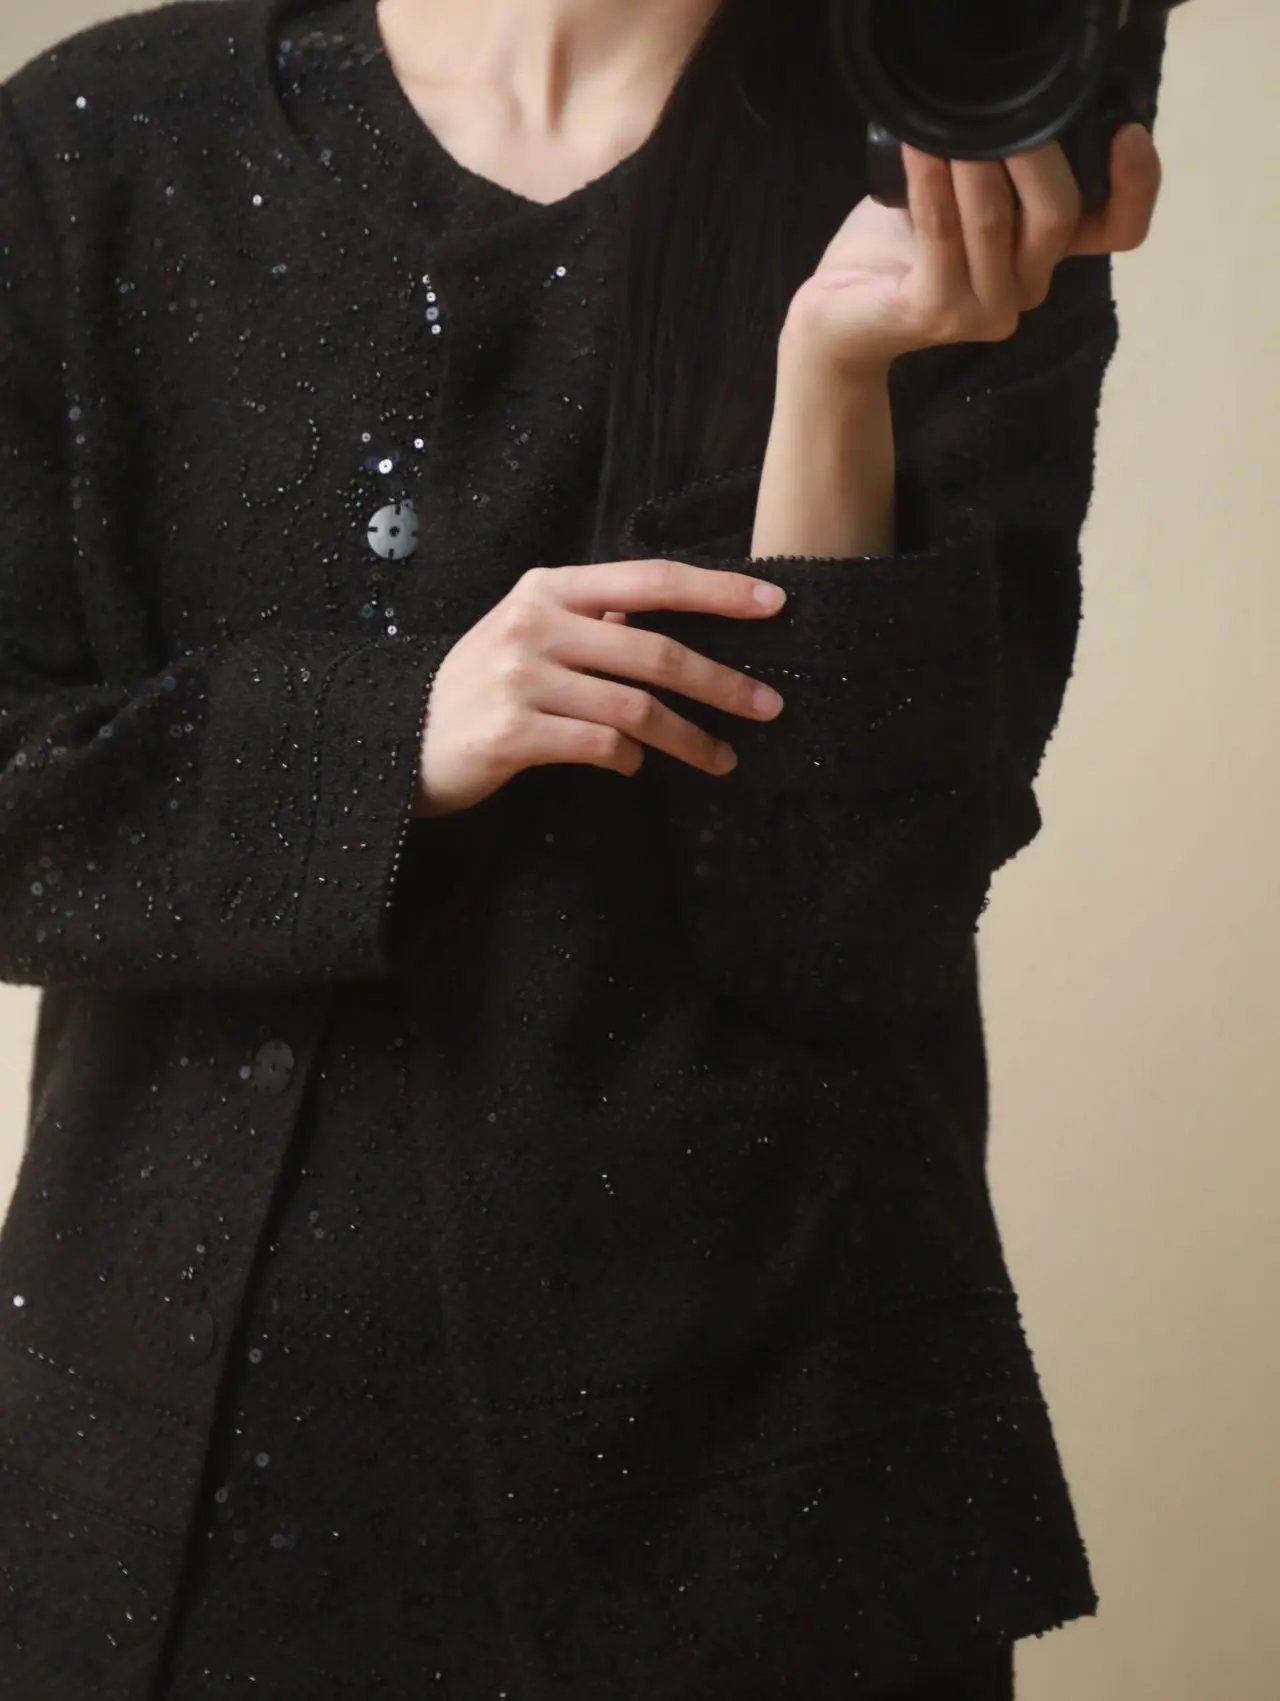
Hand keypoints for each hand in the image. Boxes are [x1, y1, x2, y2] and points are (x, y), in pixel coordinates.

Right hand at [414, 560, 788, 817]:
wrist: (402, 737)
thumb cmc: (484, 685)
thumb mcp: (531, 632)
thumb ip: (594, 619)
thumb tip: (673, 618)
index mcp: (548, 588)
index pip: (650, 580)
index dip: (717, 590)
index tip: (774, 603)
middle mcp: (535, 624)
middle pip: (655, 651)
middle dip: (723, 682)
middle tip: (770, 706)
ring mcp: (521, 678)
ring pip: (636, 708)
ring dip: (689, 739)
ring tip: (722, 758)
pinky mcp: (513, 734)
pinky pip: (600, 747)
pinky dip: (629, 761)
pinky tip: (634, 766)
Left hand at [782, 123, 1162, 376]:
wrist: (837, 318)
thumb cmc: (896, 250)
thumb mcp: (962, 196)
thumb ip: (1000, 164)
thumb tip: (1013, 90)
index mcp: (1043, 254)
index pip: (1118, 229)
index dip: (1137, 185)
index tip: (1129, 131)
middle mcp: (1026, 286)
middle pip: (1059, 215)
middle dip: (1036, 151)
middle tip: (1006, 105)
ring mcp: (985, 308)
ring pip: (997, 220)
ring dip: (975, 158)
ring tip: (952, 114)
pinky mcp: (936, 312)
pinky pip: (942, 233)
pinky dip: (931, 183)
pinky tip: (920, 145)